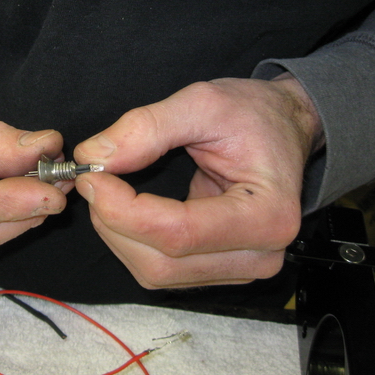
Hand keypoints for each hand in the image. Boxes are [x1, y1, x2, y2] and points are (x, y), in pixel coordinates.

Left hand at [73, 75, 323, 288]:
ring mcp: (239, 268)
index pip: (180, 233)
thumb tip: (94, 156)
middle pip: (163, 262)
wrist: (282, 128)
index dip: (123, 209)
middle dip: (114, 222)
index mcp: (268, 216)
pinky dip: (129, 240)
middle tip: (94, 177)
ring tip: (109, 188)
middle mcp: (259, 255)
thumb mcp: (203, 102)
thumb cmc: (253, 115)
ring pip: (155, 272)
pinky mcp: (217, 269)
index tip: (93, 175)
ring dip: (117, 233)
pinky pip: (159, 269)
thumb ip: (146, 128)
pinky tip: (125, 207)